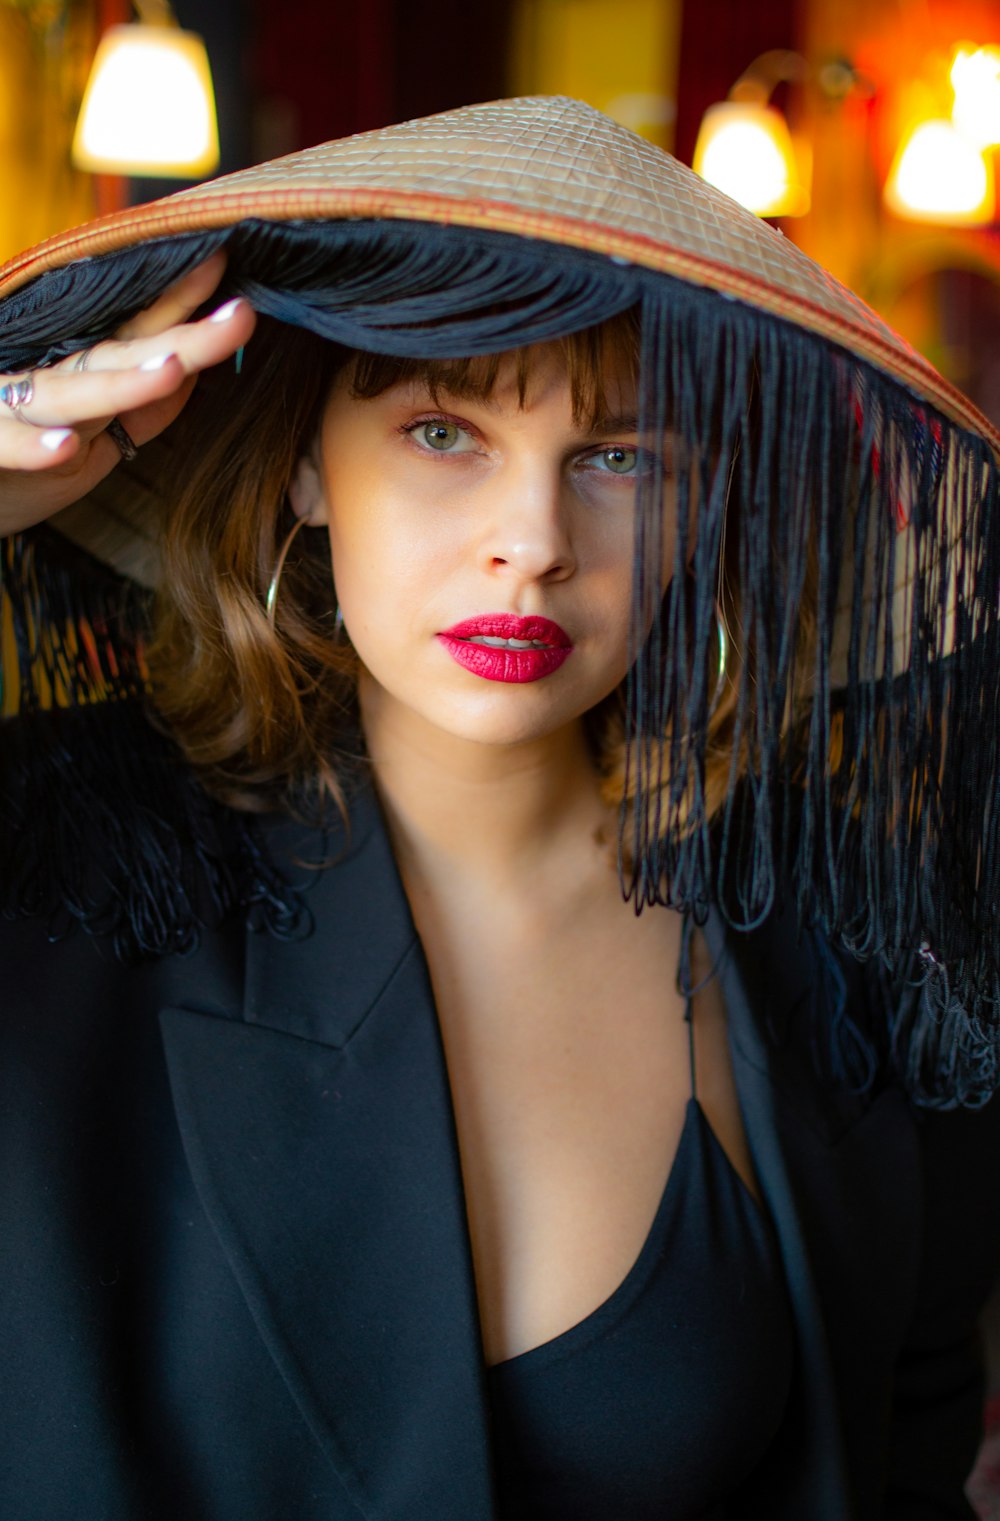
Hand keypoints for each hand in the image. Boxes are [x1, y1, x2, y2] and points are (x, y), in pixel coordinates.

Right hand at [0, 251, 255, 536]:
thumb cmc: (12, 473)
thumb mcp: (89, 446)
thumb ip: (138, 415)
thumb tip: (192, 371)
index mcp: (76, 375)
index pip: (137, 335)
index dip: (181, 304)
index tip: (230, 267)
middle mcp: (44, 380)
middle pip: (120, 354)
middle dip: (180, 336)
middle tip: (240, 316)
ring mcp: (6, 405)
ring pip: (70, 393)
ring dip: (122, 383)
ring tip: (173, 370)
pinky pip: (5, 443)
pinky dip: (34, 446)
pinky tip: (68, 447)